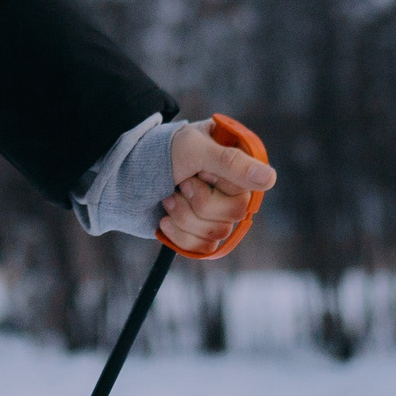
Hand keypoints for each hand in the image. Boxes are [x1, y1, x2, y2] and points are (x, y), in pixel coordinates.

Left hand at [158, 118, 277, 256]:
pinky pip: (203, 247)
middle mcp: (231, 190)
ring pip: (218, 233)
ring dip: (185, 216)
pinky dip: (180, 235)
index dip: (220, 185)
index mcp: (237, 166)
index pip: (248, 189)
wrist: (125, 174)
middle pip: (235, 214)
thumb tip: (270, 179)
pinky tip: (165, 219)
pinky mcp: (200, 233)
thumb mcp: (194, 148)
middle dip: (200, 202)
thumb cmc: (161, 151)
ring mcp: (217, 213)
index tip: (200, 171)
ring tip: (168, 198)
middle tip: (181, 183)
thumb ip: (231, 162)